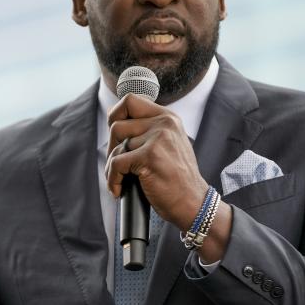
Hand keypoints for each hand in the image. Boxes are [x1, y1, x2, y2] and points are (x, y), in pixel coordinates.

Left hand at [105, 93, 230, 262]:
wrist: (194, 203)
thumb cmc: (177, 179)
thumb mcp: (169, 144)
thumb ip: (150, 130)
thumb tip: (116, 124)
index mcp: (168, 117)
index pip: (131, 101)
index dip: (115, 115)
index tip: (115, 136)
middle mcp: (164, 124)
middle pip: (117, 125)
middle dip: (111, 147)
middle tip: (117, 165)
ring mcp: (158, 139)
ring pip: (115, 147)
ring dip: (111, 167)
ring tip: (119, 180)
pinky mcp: (150, 157)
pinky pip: (116, 164)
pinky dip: (112, 180)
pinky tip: (118, 190)